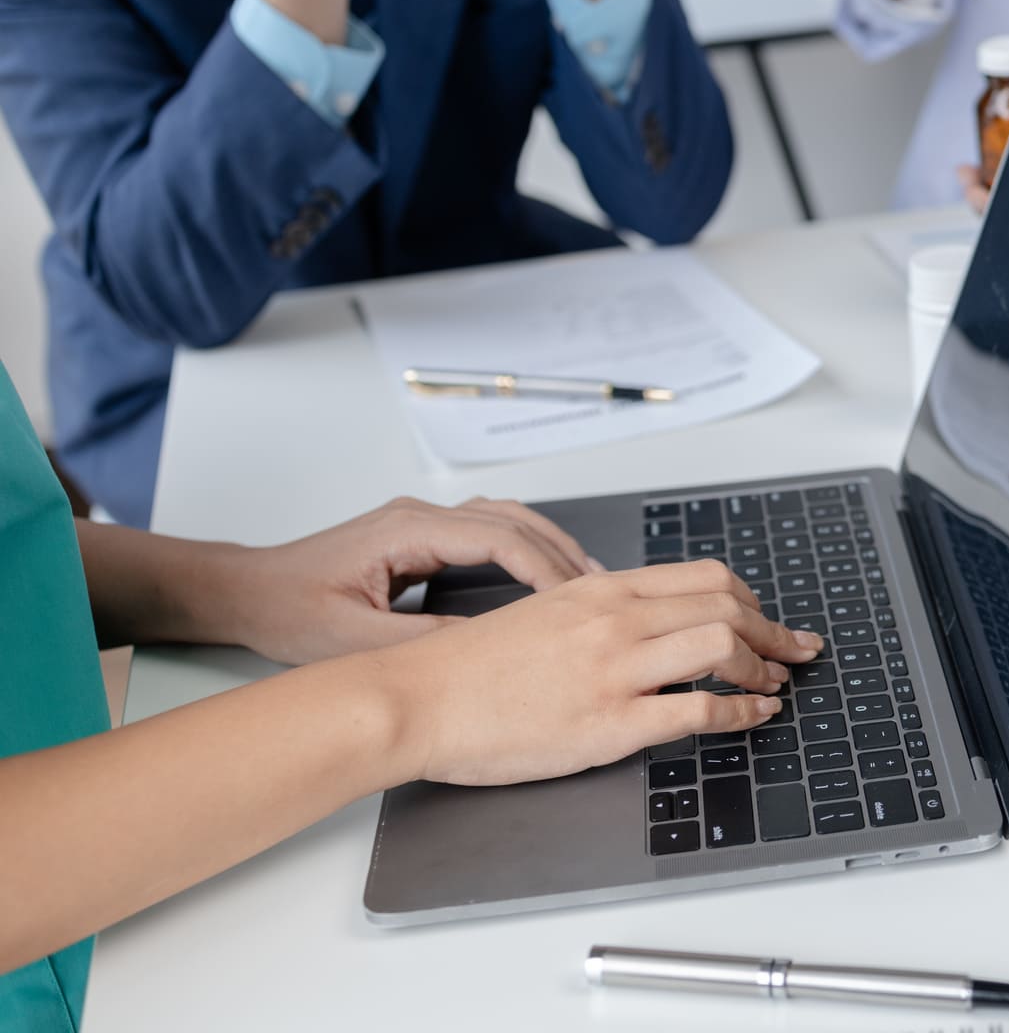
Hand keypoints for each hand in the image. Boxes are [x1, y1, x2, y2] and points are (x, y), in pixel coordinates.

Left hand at [203, 497, 601, 665]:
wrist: (248, 591)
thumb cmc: (288, 610)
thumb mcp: (358, 639)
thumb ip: (425, 642)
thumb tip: (490, 648)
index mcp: (407, 531)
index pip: (498, 538)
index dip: (546, 569)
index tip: (578, 600)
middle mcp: (420, 516)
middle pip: (513, 521)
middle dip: (562, 555)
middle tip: (604, 591)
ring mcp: (422, 521)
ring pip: (507, 520)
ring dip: (549, 547)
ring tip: (589, 582)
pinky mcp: (421, 536)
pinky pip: (490, 532)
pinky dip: (526, 549)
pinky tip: (546, 576)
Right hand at [380, 561, 826, 785]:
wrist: (418, 699)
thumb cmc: (470, 667)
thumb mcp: (544, 613)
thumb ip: (598, 611)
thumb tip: (649, 620)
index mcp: (600, 590)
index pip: (703, 577)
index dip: (751, 600)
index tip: (769, 618)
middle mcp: (615, 619)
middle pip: (726, 604)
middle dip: (775, 630)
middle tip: (797, 652)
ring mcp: (615, 669)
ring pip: (722, 645)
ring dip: (763, 667)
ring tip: (776, 686)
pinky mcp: (609, 722)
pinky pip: (698, 709)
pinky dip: (741, 712)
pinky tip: (753, 718)